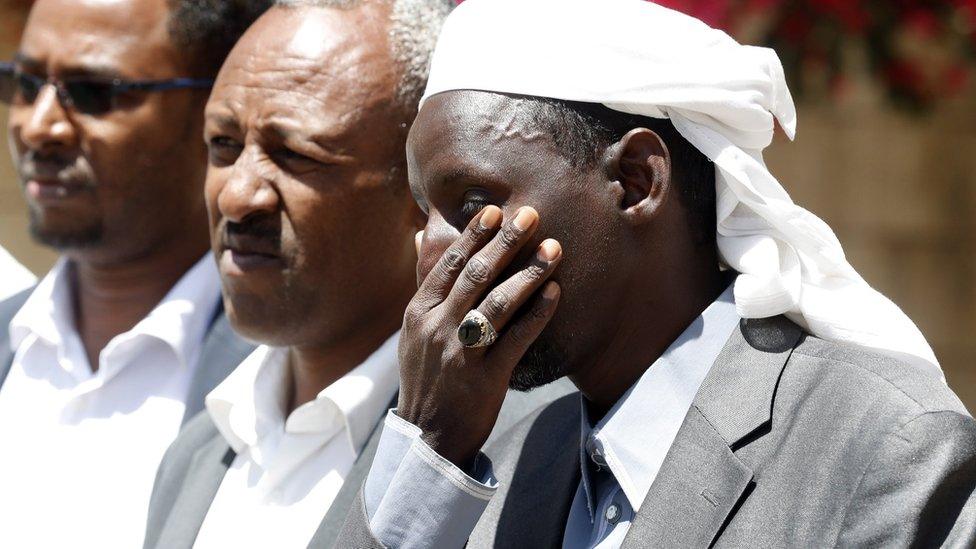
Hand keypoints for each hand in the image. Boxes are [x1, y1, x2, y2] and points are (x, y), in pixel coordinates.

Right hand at [396, 205, 561, 468]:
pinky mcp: (486, 377)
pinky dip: (537, 313)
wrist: (428, 435)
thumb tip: (421, 235)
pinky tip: (555, 292)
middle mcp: (438, 327)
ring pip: (498, 303)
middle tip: (532, 215)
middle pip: (476, 276)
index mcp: (419, 312)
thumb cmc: (427, 376)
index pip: (449, 264)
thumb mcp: (413, 330)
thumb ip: (424, 283)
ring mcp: (461, 353)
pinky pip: (516, 338)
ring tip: (554, 248)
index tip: (496, 211)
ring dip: (529, 272)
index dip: (474, 236)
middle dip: (505, 242)